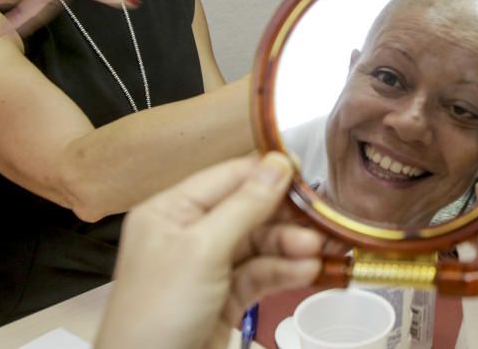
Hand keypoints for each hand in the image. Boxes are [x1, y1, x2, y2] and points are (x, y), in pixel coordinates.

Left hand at [95, 153, 323, 348]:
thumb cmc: (156, 314)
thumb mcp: (203, 250)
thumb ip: (245, 206)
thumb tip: (278, 164)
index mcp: (171, 211)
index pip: (228, 177)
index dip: (267, 174)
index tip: (306, 175)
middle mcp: (189, 234)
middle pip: (250, 211)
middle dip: (286, 218)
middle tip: (320, 222)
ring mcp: (209, 266)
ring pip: (260, 244)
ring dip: (291, 247)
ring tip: (317, 252)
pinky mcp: (226, 296)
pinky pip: (262, 274)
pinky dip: (285, 272)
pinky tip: (308, 272)